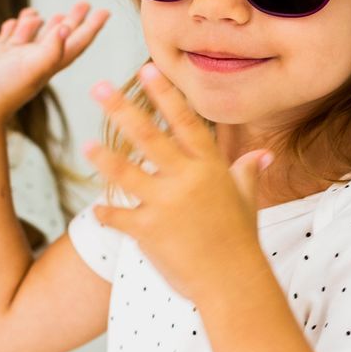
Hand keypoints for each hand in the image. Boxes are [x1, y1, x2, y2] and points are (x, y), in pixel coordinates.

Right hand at [0, 2, 108, 122]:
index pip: (75, 42)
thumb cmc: (0, 92)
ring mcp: (13, 59)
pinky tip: (17, 20)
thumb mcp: (30, 70)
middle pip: (59, 36)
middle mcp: (33, 61)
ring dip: (45, 23)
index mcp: (47, 63)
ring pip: (34, 36)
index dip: (91, 27)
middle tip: (84, 3)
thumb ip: (50, 51)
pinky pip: (10, 37)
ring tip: (55, 12)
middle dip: (73, 20)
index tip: (106, 11)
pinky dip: (16, 27)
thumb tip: (66, 29)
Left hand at [84, 63, 272, 304]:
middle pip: (148, 136)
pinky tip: (97, 211)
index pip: (185, 121)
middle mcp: (186, 179)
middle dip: (121, 109)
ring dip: (104, 158)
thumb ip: (248, 172)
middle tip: (97, 86)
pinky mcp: (149, 231)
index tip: (146, 68)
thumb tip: (264, 154)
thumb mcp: (247, 200)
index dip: (165, 94)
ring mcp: (166, 204)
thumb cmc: (241, 240)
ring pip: (127, 172)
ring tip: (86, 144)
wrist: (233, 283)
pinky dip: (107, 214)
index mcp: (209, 167)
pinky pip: (119, 217)